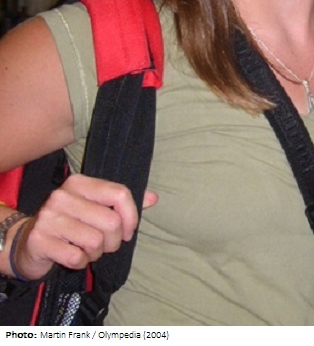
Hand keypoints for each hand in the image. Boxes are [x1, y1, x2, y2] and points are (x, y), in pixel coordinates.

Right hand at [13, 174, 157, 280]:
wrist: (27, 241)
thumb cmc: (71, 223)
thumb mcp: (95, 208)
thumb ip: (122, 203)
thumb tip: (153, 198)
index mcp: (79, 183)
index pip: (120, 194)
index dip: (132, 216)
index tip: (129, 231)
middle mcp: (62, 196)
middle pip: (111, 222)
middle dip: (114, 241)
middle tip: (105, 245)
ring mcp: (49, 217)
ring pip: (95, 241)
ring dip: (96, 253)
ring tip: (87, 250)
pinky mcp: (39, 240)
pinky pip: (77, 257)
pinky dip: (81, 262)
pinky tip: (74, 256)